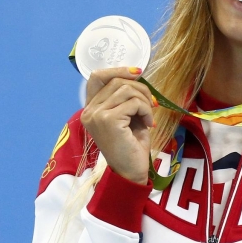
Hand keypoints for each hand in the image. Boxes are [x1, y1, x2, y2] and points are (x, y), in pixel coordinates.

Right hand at [81, 67, 155, 184]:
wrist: (130, 173)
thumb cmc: (131, 147)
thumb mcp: (127, 116)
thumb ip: (126, 97)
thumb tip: (137, 74)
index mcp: (90, 109)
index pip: (97, 77)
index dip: (118, 70)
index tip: (138, 73)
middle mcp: (89, 111)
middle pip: (116, 81)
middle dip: (140, 88)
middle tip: (152, 104)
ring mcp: (97, 115)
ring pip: (126, 89)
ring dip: (145, 100)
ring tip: (150, 116)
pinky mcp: (108, 120)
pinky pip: (133, 102)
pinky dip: (146, 110)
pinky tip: (149, 124)